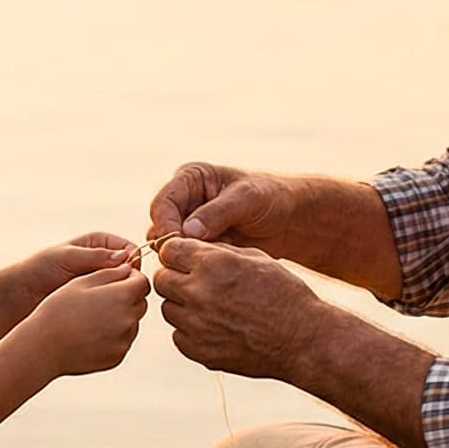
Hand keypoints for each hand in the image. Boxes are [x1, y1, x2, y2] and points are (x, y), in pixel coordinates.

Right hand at [21, 264, 149, 377]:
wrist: (44, 347)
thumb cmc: (58, 311)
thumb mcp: (80, 282)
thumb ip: (109, 273)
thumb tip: (129, 269)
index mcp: (121, 296)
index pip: (142, 282)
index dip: (130, 278)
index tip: (115, 281)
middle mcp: (128, 319)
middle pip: (140, 303)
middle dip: (127, 298)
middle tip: (101, 300)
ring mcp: (124, 340)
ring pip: (133, 323)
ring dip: (121, 317)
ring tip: (93, 319)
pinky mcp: (118, 356)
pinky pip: (123, 340)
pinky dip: (114, 336)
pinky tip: (92, 334)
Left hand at [23, 231, 137, 298]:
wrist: (22, 293)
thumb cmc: (40, 269)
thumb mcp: (66, 257)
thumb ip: (94, 256)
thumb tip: (124, 257)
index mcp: (100, 242)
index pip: (129, 249)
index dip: (133, 261)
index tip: (128, 275)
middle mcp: (104, 260)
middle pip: (131, 269)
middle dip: (129, 280)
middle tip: (120, 292)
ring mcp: (102, 280)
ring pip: (124, 287)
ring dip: (121, 294)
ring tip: (110, 302)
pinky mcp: (98, 298)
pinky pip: (114, 301)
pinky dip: (113, 305)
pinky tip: (106, 311)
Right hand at [147, 163, 299, 254]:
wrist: (290, 220)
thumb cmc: (271, 198)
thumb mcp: (247, 200)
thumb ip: (217, 213)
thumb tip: (187, 231)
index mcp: (190, 179)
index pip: (162, 203)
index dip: (165, 226)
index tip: (176, 246)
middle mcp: (184, 200)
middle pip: (159, 226)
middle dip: (172, 245)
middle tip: (192, 261)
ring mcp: (189, 223)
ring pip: (168, 246)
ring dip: (183, 257)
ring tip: (209, 262)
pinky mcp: (197, 244)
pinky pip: (184, 258)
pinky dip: (194, 265)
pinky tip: (214, 268)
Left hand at [150, 237, 322, 379]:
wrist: (302, 340)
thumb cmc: (285, 294)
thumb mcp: (256, 258)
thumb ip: (219, 251)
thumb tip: (191, 248)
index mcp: (214, 265)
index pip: (169, 250)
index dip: (177, 253)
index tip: (187, 259)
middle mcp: (199, 294)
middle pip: (161, 280)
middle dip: (175, 277)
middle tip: (195, 282)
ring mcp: (197, 326)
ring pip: (168, 309)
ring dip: (182, 305)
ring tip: (208, 306)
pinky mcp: (200, 352)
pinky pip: (179, 335)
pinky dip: (190, 330)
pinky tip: (213, 327)